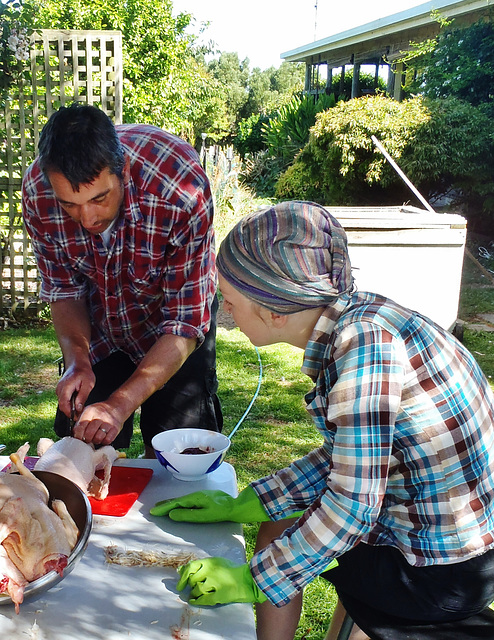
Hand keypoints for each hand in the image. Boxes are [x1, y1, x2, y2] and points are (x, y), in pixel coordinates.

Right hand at [56, 363, 94, 419]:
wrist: (78, 364)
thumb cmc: (84, 373)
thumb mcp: (88, 384)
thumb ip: (82, 397)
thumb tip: (78, 409)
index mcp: (66, 386)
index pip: (63, 404)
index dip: (69, 413)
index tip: (76, 417)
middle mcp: (59, 388)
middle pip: (61, 405)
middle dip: (69, 412)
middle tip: (79, 415)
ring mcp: (58, 389)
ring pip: (62, 403)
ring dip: (69, 407)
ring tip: (79, 408)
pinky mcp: (60, 390)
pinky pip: (63, 399)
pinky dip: (68, 403)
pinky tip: (76, 402)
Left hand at [72, 402, 121, 445]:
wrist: (117, 406)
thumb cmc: (101, 411)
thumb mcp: (89, 411)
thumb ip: (81, 421)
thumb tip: (74, 434)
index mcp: (90, 411)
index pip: (81, 426)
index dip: (78, 435)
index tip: (78, 438)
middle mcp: (100, 416)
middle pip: (89, 433)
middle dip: (86, 439)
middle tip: (87, 439)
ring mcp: (108, 422)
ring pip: (98, 438)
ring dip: (95, 441)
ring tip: (95, 438)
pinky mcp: (116, 428)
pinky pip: (108, 440)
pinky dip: (104, 441)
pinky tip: (103, 437)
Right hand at [150, 486, 269, 522]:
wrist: (235, 506)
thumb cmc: (220, 512)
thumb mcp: (204, 516)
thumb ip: (188, 515)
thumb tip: (172, 514)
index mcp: (194, 498)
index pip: (175, 504)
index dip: (164, 507)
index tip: (153, 511)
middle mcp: (195, 495)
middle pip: (177, 500)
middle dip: (164, 504)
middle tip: (153, 508)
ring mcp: (199, 495)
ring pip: (181, 499)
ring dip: (170, 503)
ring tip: (161, 506)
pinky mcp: (203, 497)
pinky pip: (186, 500)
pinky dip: (178, 502)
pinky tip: (177, 505)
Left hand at [177, 558, 267, 605]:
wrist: (247, 579)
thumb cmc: (232, 569)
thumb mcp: (216, 562)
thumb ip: (201, 565)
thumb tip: (182, 569)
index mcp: (210, 562)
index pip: (190, 567)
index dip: (183, 576)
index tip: (181, 582)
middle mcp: (210, 571)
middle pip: (192, 580)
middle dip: (189, 585)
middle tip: (189, 589)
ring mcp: (214, 583)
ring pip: (196, 590)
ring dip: (193, 593)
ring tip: (193, 595)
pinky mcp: (218, 594)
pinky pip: (203, 599)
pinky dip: (197, 601)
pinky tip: (194, 601)